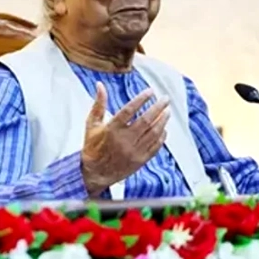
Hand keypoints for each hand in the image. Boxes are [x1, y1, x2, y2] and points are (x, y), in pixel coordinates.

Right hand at [80, 82, 169, 196]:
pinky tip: (164, 128)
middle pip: (146, 121)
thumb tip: (100, 85)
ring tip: (167, 111)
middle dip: (158, 108)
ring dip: (162, 120)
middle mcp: (124, 140)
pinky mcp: (140, 161)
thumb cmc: (93, 146)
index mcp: (111, 129)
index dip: (141, 99)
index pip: (129, 110)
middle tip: (165, 99)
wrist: (95, 173)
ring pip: (153, 133)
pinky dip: (161, 137)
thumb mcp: (91, 124)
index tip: (150, 91)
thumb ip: (98, 104)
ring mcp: (133, 152)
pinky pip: (155, 147)